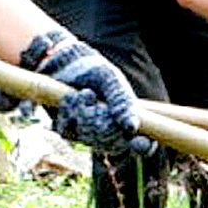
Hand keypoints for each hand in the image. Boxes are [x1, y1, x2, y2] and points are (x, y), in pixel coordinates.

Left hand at [20, 29, 153, 155]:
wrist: (65, 61)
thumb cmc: (93, 69)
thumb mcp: (111, 81)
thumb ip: (122, 102)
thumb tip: (132, 127)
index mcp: (126, 119)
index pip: (141, 143)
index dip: (142, 146)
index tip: (140, 141)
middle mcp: (109, 130)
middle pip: (113, 146)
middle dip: (104, 126)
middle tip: (96, 102)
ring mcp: (88, 132)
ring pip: (89, 139)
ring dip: (86, 116)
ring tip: (85, 94)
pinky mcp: (67, 129)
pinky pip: (68, 132)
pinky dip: (69, 114)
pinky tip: (72, 98)